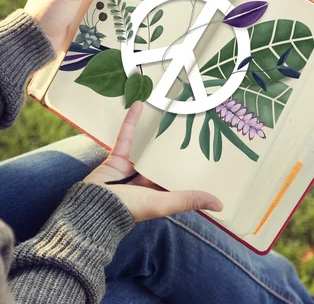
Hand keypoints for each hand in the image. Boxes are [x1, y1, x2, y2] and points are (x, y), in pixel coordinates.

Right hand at [84, 102, 223, 221]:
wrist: (93, 206)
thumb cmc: (130, 208)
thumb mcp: (163, 203)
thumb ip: (189, 200)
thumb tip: (220, 204)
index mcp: (158, 194)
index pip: (177, 179)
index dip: (189, 169)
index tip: (206, 154)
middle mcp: (145, 181)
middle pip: (162, 161)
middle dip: (174, 147)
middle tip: (191, 126)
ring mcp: (130, 168)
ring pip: (146, 147)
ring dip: (155, 132)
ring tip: (169, 114)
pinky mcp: (116, 157)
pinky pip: (126, 137)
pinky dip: (132, 122)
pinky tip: (140, 105)